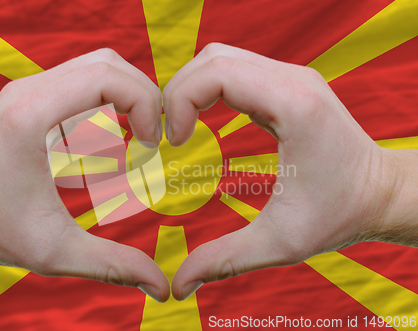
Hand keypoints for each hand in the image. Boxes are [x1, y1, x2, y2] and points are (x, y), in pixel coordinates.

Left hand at [0, 49, 169, 301]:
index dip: (145, 104)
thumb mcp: (56, 252)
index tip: (152, 144)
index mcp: (32, 116)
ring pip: (99, 64)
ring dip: (129, 96)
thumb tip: (162, 287)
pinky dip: (111, 99)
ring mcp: (29, 88)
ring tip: (138, 138)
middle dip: (144, 97)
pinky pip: (85, 79)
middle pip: (108, 63)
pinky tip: (113, 137)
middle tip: (153, 140)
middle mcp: (29, 90)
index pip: (106, 77)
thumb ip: (113, 265)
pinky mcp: (34, 95)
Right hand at [163, 43, 414, 300]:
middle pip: (212, 58)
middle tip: (168, 136)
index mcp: (294, 106)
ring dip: (191, 87)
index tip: (173, 143)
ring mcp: (292, 76)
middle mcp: (294, 79)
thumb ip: (224, 260)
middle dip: (177, 92)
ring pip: (221, 57)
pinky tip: (202, 119)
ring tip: (180, 127)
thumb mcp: (280, 243)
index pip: (217, 72)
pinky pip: (235, 69)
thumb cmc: (340, 215)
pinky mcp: (288, 83)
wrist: (381, 193)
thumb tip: (177, 286)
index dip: (179, 101)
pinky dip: (208, 88)